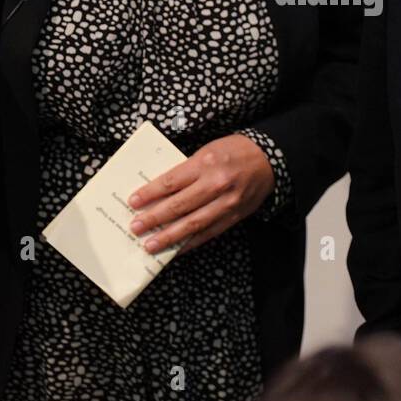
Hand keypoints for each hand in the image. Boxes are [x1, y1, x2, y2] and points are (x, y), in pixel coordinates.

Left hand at [127, 133, 274, 254]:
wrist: (268, 160)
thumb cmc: (233, 152)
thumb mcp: (207, 151)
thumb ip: (185, 170)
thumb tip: (158, 190)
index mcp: (206, 163)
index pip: (171, 182)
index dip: (150, 193)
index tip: (133, 201)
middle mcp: (216, 184)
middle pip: (179, 205)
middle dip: (154, 218)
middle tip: (135, 227)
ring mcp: (226, 203)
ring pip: (192, 224)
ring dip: (168, 237)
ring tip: (150, 245)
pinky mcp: (234, 217)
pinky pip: (208, 233)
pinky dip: (190, 243)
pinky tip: (175, 249)